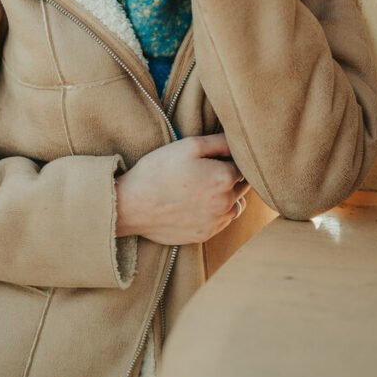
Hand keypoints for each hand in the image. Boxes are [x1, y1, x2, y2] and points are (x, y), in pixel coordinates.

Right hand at [115, 132, 250, 244]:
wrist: (132, 204)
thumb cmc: (160, 169)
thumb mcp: (189, 145)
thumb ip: (220, 142)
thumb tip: (239, 141)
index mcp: (225, 178)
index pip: (243, 165)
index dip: (232, 158)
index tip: (218, 155)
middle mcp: (226, 203)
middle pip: (242, 187)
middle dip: (232, 177)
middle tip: (210, 169)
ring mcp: (216, 222)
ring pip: (235, 206)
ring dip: (228, 197)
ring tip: (206, 188)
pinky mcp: (204, 235)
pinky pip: (221, 223)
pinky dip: (216, 213)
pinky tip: (197, 204)